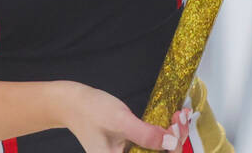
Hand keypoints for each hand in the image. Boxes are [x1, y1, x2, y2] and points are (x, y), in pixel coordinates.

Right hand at [59, 82, 190, 151]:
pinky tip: (171, 119)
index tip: (176, 126)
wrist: (72, 103)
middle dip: (176, 139)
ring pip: (159, 150)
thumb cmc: (89, 111)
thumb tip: (170, 143)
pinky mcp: (132, 146)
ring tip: (179, 115)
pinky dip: (164, 132)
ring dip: (172, 135)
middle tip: (180, 117)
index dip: (172, 147)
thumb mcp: (120, 121)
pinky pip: (153, 143)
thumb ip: (145, 135)